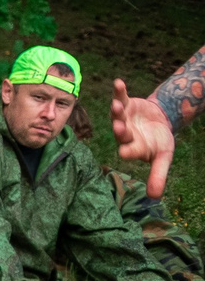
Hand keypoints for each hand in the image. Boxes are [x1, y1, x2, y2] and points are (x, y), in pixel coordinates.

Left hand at [112, 79, 175, 199]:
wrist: (159, 121)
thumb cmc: (159, 141)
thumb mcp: (163, 157)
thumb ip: (158, 175)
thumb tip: (155, 198)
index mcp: (133, 148)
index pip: (128, 150)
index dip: (127, 150)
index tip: (125, 152)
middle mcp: (124, 134)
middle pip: (120, 132)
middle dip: (119, 129)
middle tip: (118, 126)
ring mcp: (123, 118)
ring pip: (117, 115)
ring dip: (117, 110)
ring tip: (117, 105)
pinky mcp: (125, 104)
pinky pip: (120, 97)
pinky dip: (119, 91)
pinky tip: (118, 82)